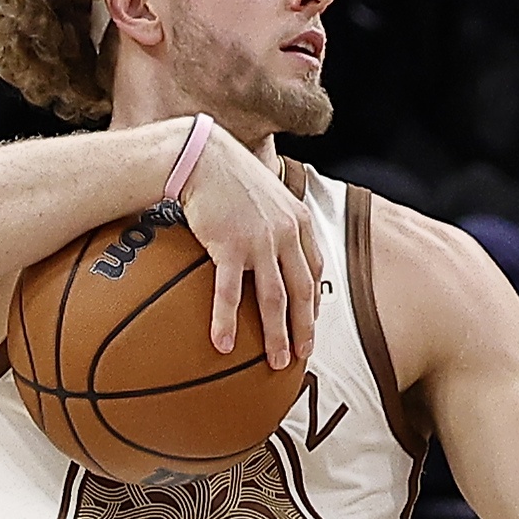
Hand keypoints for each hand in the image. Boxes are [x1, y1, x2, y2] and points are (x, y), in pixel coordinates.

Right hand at [178, 117, 321, 371]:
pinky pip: (229, 293)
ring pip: (275, 299)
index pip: (315, 269)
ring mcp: (261, 241)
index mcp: (299, 221)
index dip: (315, 299)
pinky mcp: (230, 246)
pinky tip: (222, 345)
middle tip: (303, 355)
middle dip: (305, 327)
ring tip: (276, 362)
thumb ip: (275, 219)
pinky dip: (227, 321)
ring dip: (276, 335)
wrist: (203, 155)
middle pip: (303, 290)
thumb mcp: (266, 194)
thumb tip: (271, 242)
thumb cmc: (230, 174)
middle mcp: (287, 233)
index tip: (310, 321)